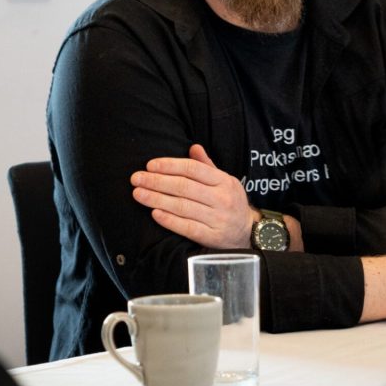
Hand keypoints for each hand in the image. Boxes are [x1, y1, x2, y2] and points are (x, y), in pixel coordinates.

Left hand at [131, 144, 255, 248]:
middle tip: (136, 178)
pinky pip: (187, 227)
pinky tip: (154, 213)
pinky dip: (169, 220)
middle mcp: (221, 198)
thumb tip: (193, 147)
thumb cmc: (231, 202)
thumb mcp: (225, 181)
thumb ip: (207, 166)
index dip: (170, 165)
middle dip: (157, 181)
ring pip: (182, 206)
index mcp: (223, 181)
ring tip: (138, 194)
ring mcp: (217, 219)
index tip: (150, 165)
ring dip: (156, 199)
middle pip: (184, 187)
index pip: (193, 169)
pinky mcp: (211, 237)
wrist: (248, 232)